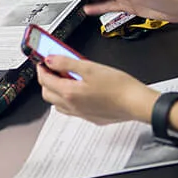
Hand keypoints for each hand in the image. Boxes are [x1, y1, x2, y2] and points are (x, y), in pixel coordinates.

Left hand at [36, 55, 157, 124]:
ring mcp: (81, 114)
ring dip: (56, 91)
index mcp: (69, 93)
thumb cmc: (118, 86)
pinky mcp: (91, 118)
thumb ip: (67, 63)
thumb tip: (50, 60)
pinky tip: (80, 91)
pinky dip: (68, 100)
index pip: (45, 81)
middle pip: (48, 94)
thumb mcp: (90, 67)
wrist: (136, 103)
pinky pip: (72, 110)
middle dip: (46, 80)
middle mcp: (72, 106)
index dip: (41, 69)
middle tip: (52, 68)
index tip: (43, 61)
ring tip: (65, 79)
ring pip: (58, 104)